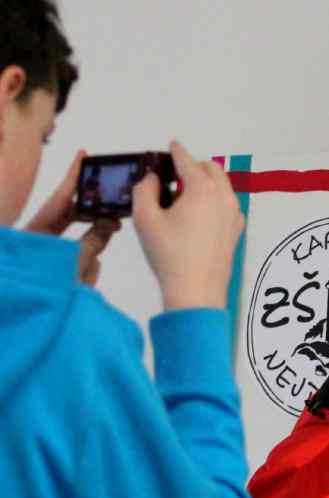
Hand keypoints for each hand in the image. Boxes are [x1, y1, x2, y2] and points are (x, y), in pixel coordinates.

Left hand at [24, 149, 120, 285]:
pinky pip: (81, 274)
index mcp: (34, 233)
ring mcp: (49, 264)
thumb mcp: (70, 262)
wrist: (25, 318)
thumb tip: (110, 224)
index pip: (59, 199)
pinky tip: (78, 291)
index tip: (83, 156)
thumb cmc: (35, 286)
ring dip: (86, 267)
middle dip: (92, 231)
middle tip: (110, 222)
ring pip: (83, 254)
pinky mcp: (60, 282)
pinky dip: (83, 282)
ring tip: (79, 281)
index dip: (73, 177)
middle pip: (75, 227)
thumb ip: (93, 241)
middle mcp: (40, 244)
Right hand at [132, 140, 243, 309]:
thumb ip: (145, 189)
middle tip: (175, 174)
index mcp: (202, 189)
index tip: (172, 145)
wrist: (196, 290)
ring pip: (222, 187)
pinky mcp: (236, 231)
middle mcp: (224, 197)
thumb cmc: (169, 254)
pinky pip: (227, 205)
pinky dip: (214, 201)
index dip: (177, 151)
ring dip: (205, 183)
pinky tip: (198, 214)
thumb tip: (153, 178)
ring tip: (184, 196)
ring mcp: (234, 215)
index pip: (187, 161)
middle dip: (194, 166)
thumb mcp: (145, 217)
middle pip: (211, 169)